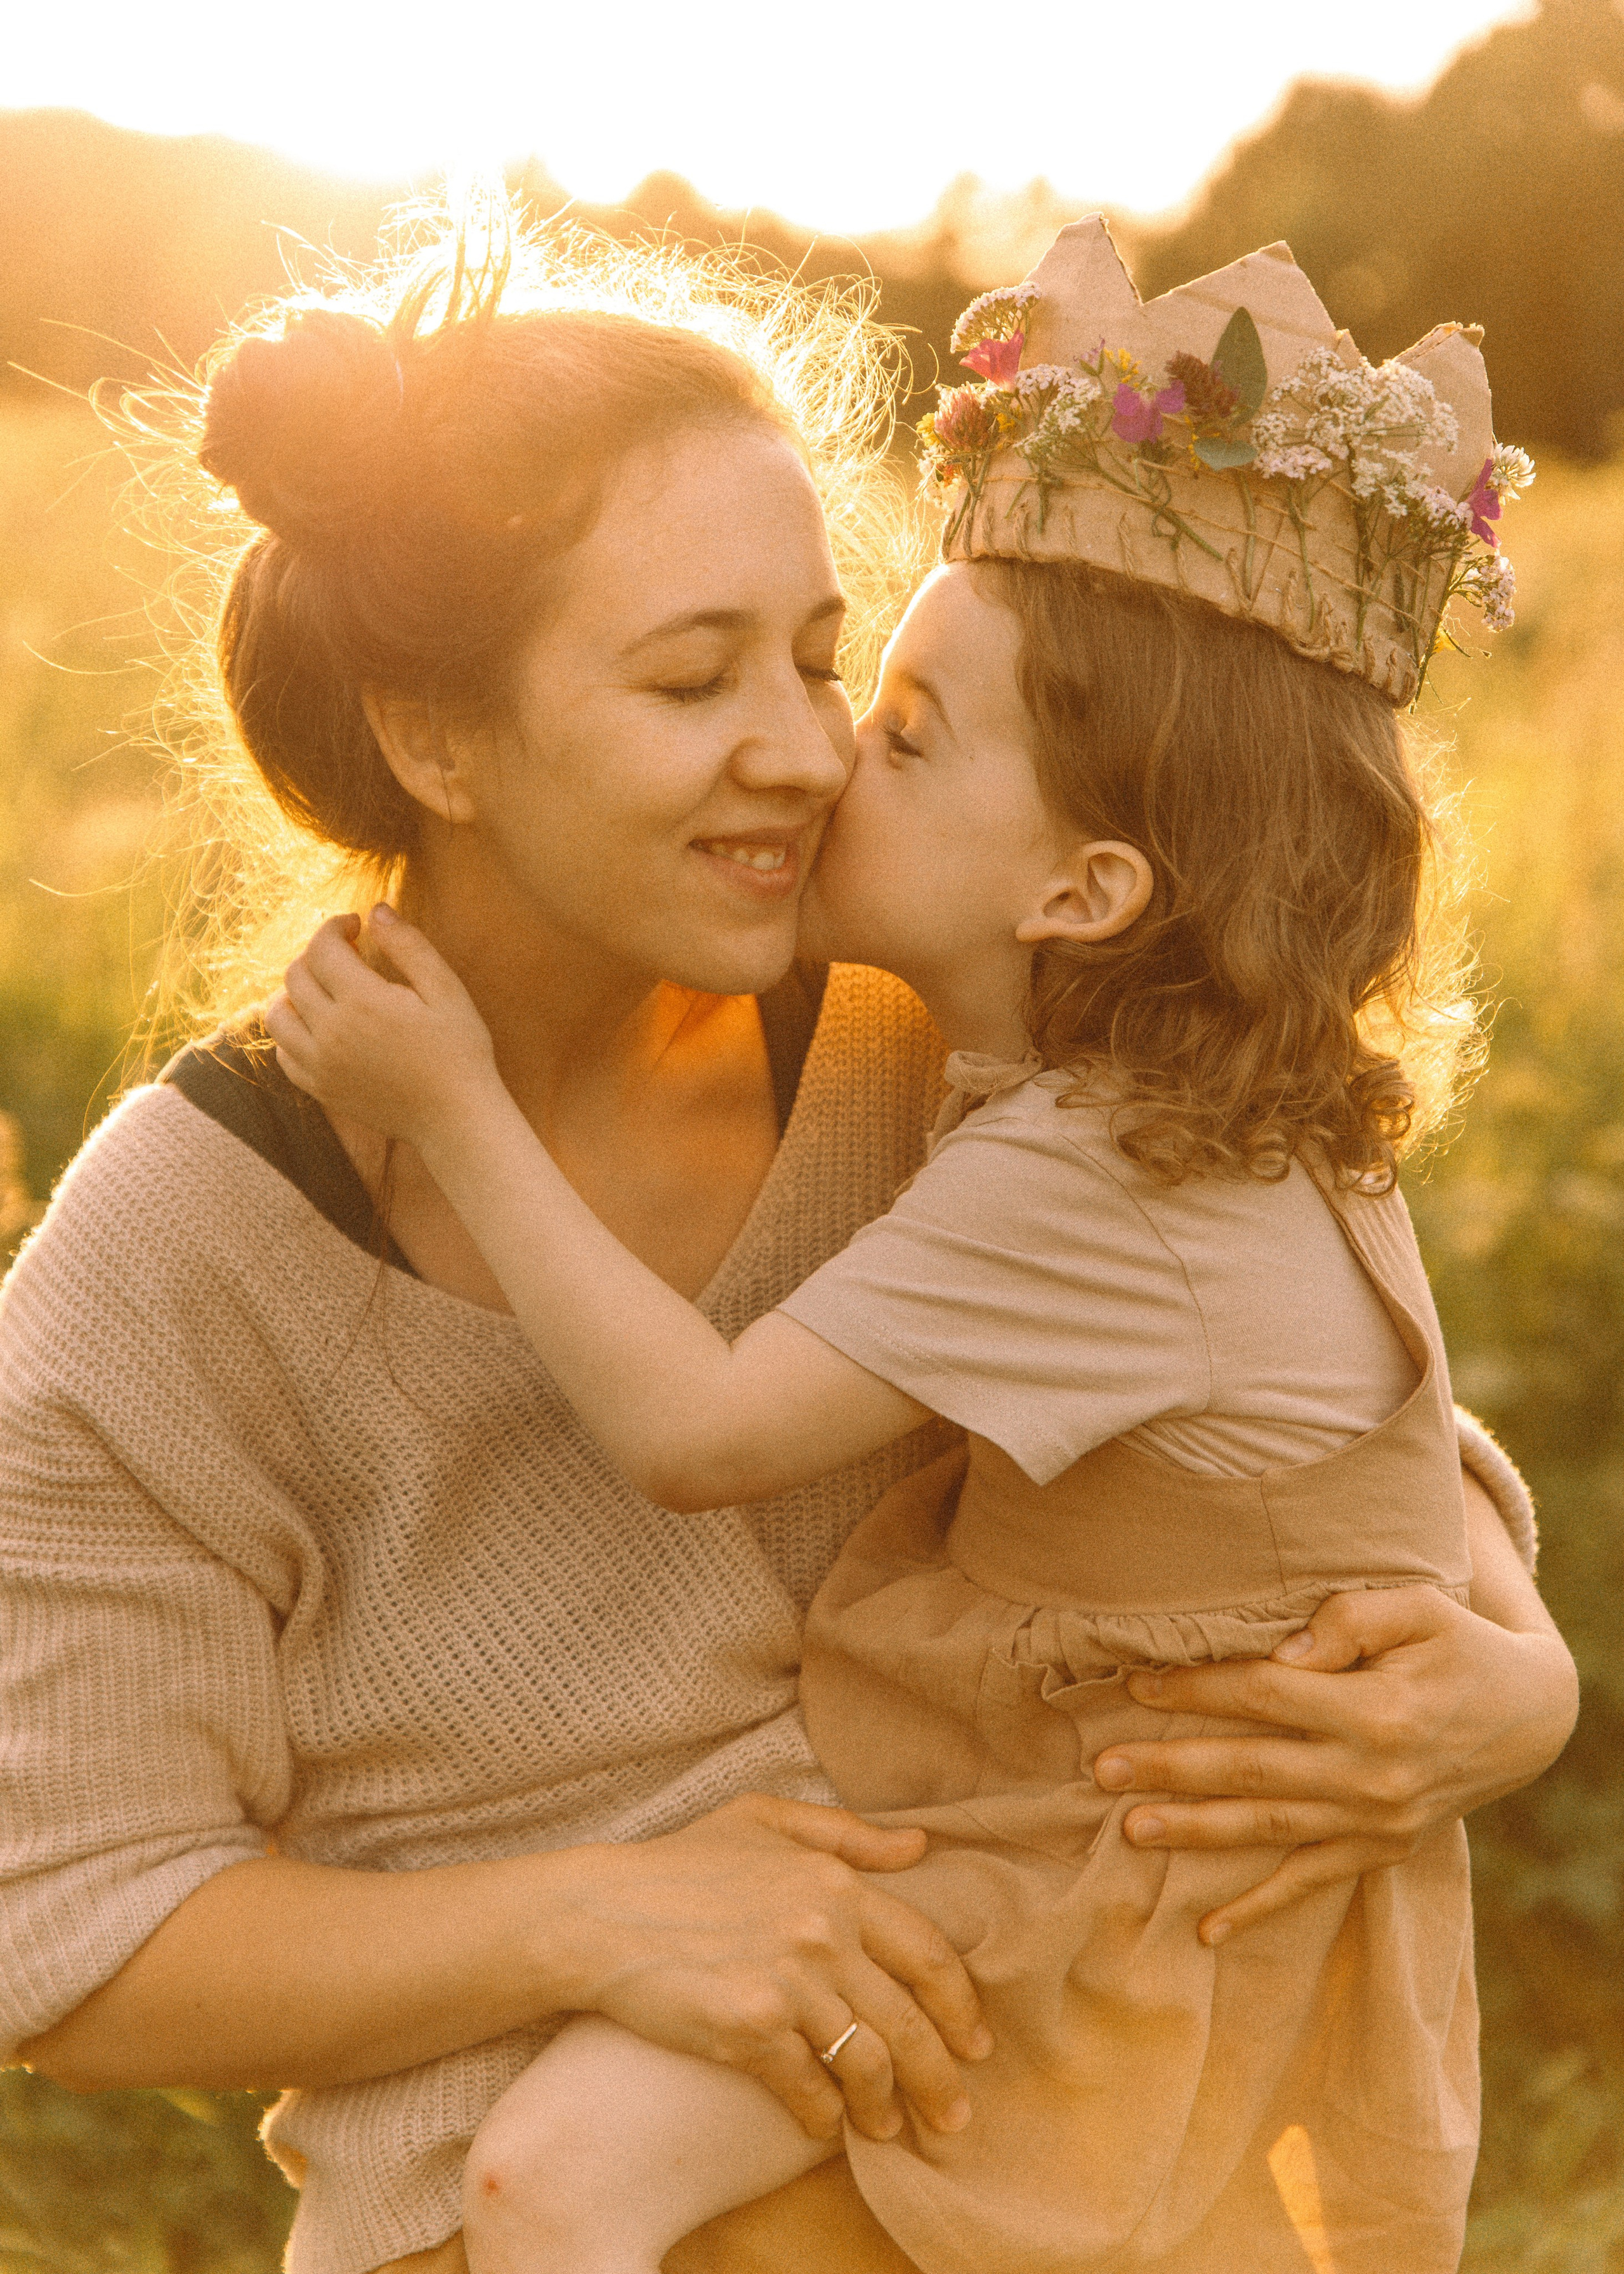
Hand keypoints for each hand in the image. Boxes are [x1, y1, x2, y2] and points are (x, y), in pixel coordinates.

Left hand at [264, 907, 498, 1147]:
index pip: (322, 947)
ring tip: (327, 990)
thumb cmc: (460, 1050)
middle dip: (317, 955)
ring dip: (294, 993)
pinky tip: (322, 1027)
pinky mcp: (320, 1089)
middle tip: (348, 955)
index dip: (335, 926)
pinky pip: (283, 1053)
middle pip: (295, 976)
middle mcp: (331, 1033)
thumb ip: (409, 946)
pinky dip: (293, 1033)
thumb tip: (376, 910)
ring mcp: (320, 1065)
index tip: (355, 926)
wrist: (456, 1119)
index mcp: (363, 1001)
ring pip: (276, 1015)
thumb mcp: (446, 990)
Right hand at [548, 1794, 991, 2144]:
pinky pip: (809, 2089)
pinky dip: (824, 2117)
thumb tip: (918, 1847)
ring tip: (890, 2129)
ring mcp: (787, 1984)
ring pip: (867, 2062)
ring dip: (886, 2106)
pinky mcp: (749, 2031)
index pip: (927, 1953)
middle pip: (908, 2021)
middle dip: (941, 2077)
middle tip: (955, 2115)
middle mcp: (821, 1933)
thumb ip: (846, 1834)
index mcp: (834, 1884)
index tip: (975, 2043)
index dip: (960, 2006)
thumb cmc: (679, 1864)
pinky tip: (826, 2125)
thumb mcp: (763, 1821)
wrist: (601, 1914)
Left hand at [1092, 1584, 1577, 1947]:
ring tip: (1129, 1828)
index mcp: (1375, 1709)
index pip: (1264, 1696)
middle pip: (1252, 1768)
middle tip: (1102, 1769)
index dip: (1197, 1689)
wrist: (1530, 1716)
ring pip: (1269, 1828)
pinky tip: (1207, 1930)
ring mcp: (1376, 1820)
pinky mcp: (1382, 1847)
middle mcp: (1371, 1774)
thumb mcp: (1418, 1608)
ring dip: (1197, 1830)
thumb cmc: (1458, 1646)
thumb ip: (1349, 1618)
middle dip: (1173, 1769)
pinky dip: (1260, 1909)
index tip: (1135, 1684)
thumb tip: (1285, 1647)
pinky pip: (1312, 1883)